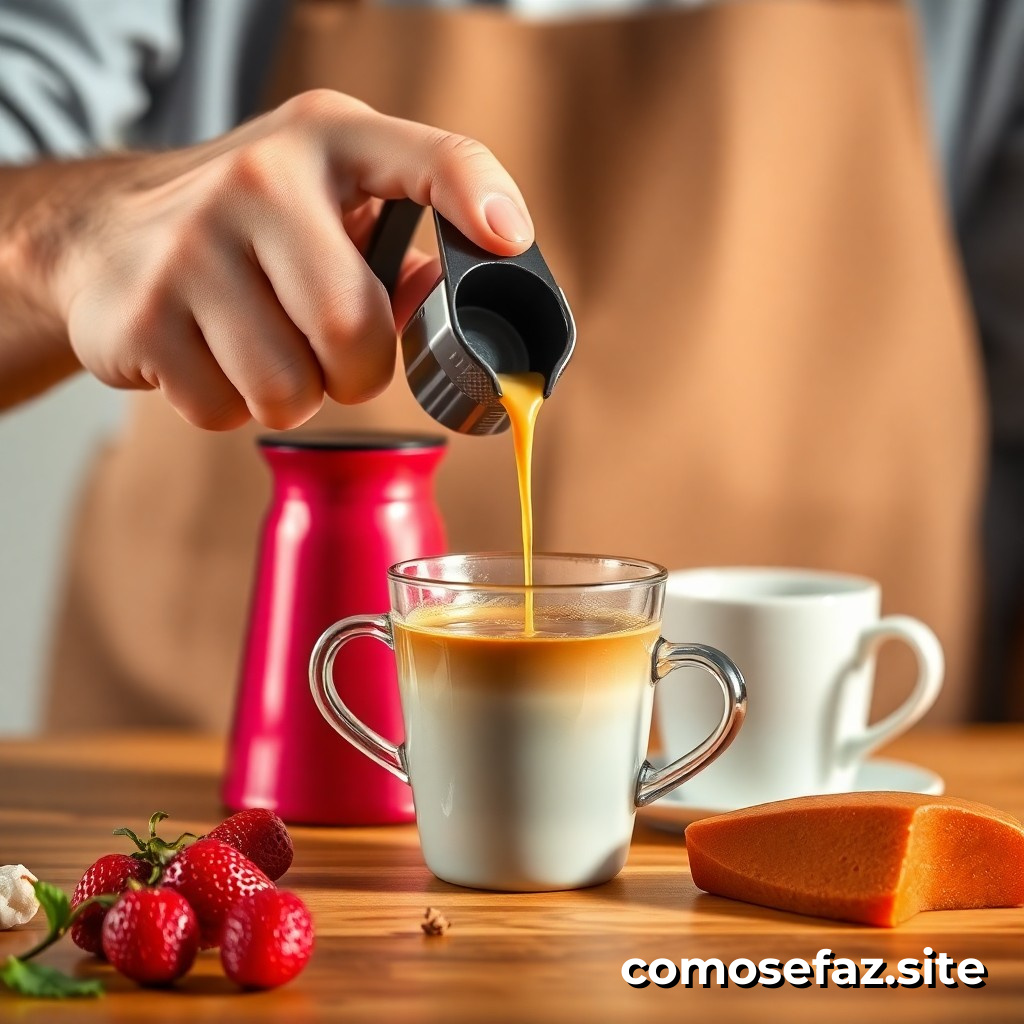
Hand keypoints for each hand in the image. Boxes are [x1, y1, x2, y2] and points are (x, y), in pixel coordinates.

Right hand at [46, 90, 534, 428]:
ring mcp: (191, 246)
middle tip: (330, 354)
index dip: (477, 197)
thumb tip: (451, 292)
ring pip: (288, 390)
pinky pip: (223, 410)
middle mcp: (260, 179)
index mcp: (329, 143)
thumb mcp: (326, 200)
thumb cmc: (247, 227)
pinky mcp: (142, 314)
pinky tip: (209, 355)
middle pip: (353, 332)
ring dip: (289, 394)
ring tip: (264, 348)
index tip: (507, 238)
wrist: (102, 232)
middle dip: (356, 373)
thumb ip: (401, 242)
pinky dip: (228, 404)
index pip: (431, 159)